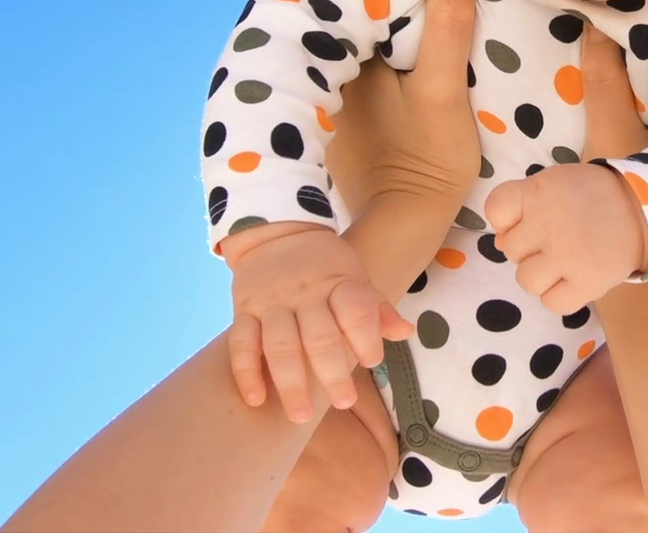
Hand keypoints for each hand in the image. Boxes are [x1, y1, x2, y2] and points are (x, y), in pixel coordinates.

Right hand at [223, 225, 413, 422]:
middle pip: (319, 336)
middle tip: (344, 401)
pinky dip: (246, 372)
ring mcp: (272, 303)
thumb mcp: (355, 276)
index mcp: (339, 283)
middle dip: (332, 372)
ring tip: (301, 416)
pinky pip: (242, 343)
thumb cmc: (326, 265)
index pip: (355, 309)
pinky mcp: (244, 310)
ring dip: (290, 382)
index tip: (372, 360)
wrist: (276, 232)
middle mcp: (305, 294)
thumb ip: (376, 308)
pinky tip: (256, 400)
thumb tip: (405, 332)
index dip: (366, 335)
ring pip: (280, 345)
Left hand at [324, 0, 481, 210]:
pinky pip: (355, 52)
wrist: (405, 224)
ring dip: (380, 5)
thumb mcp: (441, 91)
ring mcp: (327, 87)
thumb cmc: (424, 160)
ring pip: (354, 26)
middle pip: (353, 5)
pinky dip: (376, 35)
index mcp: (339, 57)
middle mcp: (320, 67)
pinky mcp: (340, 103)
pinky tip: (402, 26)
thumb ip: (446, 28)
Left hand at [485, 25, 647, 313]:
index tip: (543, 205)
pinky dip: (563, 293)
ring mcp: (562, 258)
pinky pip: (550, 299)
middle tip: (563, 228)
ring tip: (572, 251)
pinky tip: (581, 274)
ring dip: (546, 271)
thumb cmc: (635, 170)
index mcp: (544, 185)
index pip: (498, 211)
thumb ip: (599, 82)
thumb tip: (595, 26)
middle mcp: (546, 223)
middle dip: (530, 242)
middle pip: (510, 247)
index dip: (515, 212)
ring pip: (527, 277)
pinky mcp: (579, 288)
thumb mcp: (614, 124)